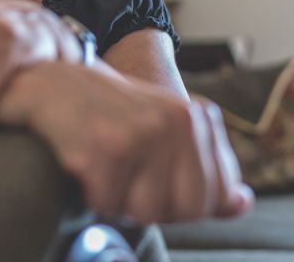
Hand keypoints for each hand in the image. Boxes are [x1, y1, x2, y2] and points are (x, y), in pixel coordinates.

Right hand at [0, 61, 253, 224]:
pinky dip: (91, 190)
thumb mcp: (162, 130)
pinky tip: (83, 156)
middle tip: (124, 168)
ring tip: (103, 158)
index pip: (215, 196)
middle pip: (185, 210)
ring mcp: (145, 130)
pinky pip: (108, 203)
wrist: (50, 80)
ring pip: (147, 212)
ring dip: (117, 197)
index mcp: (197, 116)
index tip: (151, 172)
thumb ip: (205, 169)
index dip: (179, 198)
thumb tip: (243, 202)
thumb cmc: (107, 112)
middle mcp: (178, 119)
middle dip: (149, 201)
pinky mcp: (109, 145)